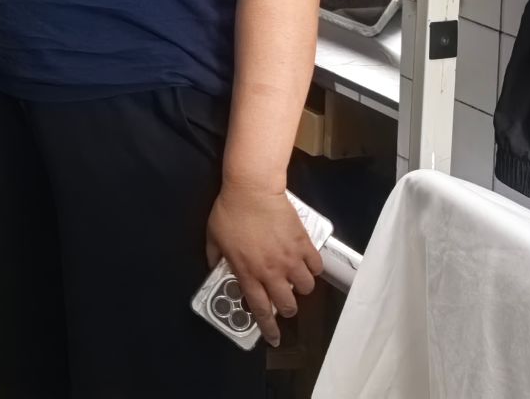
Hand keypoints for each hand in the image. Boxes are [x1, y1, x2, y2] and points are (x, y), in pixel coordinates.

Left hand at [205, 183, 321, 347]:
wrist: (251, 189)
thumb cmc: (229, 212)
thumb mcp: (213, 237)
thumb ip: (215, 257)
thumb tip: (216, 269)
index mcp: (247, 273)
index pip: (259, 309)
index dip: (268, 328)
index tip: (274, 339)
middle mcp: (271, 272)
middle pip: (288, 305)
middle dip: (287, 309)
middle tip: (284, 301)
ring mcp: (289, 259)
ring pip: (306, 288)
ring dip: (301, 288)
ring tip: (295, 279)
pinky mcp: (303, 244)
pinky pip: (316, 266)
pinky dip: (313, 268)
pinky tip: (306, 263)